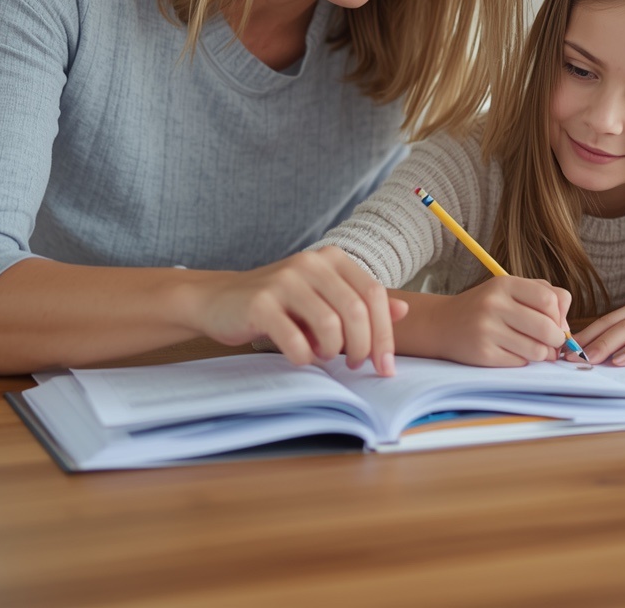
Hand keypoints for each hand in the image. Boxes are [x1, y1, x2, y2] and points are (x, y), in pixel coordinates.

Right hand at [186, 248, 407, 374]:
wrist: (221, 300)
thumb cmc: (280, 304)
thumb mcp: (324, 297)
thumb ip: (361, 302)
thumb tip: (404, 310)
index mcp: (332, 258)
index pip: (374, 294)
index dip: (385, 333)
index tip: (386, 366)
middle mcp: (311, 263)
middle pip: (357, 310)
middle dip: (363, 347)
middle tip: (356, 366)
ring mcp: (285, 280)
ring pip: (330, 326)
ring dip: (333, 352)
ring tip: (324, 356)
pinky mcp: (261, 303)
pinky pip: (296, 341)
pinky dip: (304, 357)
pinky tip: (300, 356)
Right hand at [431, 277, 572, 366]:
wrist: (442, 324)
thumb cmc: (485, 307)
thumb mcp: (509, 290)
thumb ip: (543, 297)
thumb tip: (567, 329)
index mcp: (504, 284)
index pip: (550, 299)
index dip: (560, 316)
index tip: (555, 323)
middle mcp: (495, 304)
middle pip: (548, 329)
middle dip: (556, 340)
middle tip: (550, 342)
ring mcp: (487, 330)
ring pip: (537, 351)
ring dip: (542, 354)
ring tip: (532, 348)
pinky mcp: (483, 354)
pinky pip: (520, 363)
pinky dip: (522, 361)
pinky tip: (511, 352)